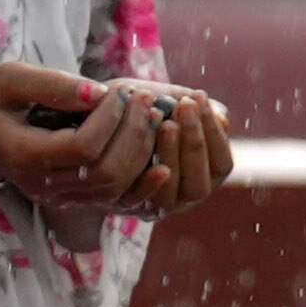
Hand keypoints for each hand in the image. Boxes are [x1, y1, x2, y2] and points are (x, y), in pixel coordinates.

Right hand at [0, 63, 161, 208]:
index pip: (83, 147)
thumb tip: (100, 94)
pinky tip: (163, 164)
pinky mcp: (70, 196)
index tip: (122, 91)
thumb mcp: (12, 78)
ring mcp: (57, 196)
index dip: (111, 118)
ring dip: (141, 151)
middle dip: (133, 133)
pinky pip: (112, 200)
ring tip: (151, 115)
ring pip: (113, 188)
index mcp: (25, 155)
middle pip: (104, 172)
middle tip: (145, 100)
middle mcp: (42, 184)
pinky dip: (141, 183)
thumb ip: (55, 85)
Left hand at [111, 88, 239, 214]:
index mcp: (199, 174)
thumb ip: (190, 110)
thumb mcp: (162, 104)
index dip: (215, 134)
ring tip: (165, 124)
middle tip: (184, 108)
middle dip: (195, 143)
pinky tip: (153, 158)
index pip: (221, 165)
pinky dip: (149, 183)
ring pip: (172, 195)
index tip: (200, 101)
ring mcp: (151, 206)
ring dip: (173, 156)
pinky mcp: (122, 206)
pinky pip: (139, 201)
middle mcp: (179, 197)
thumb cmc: (129, 111)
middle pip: (200, 186)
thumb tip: (222, 118)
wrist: (83, 123)